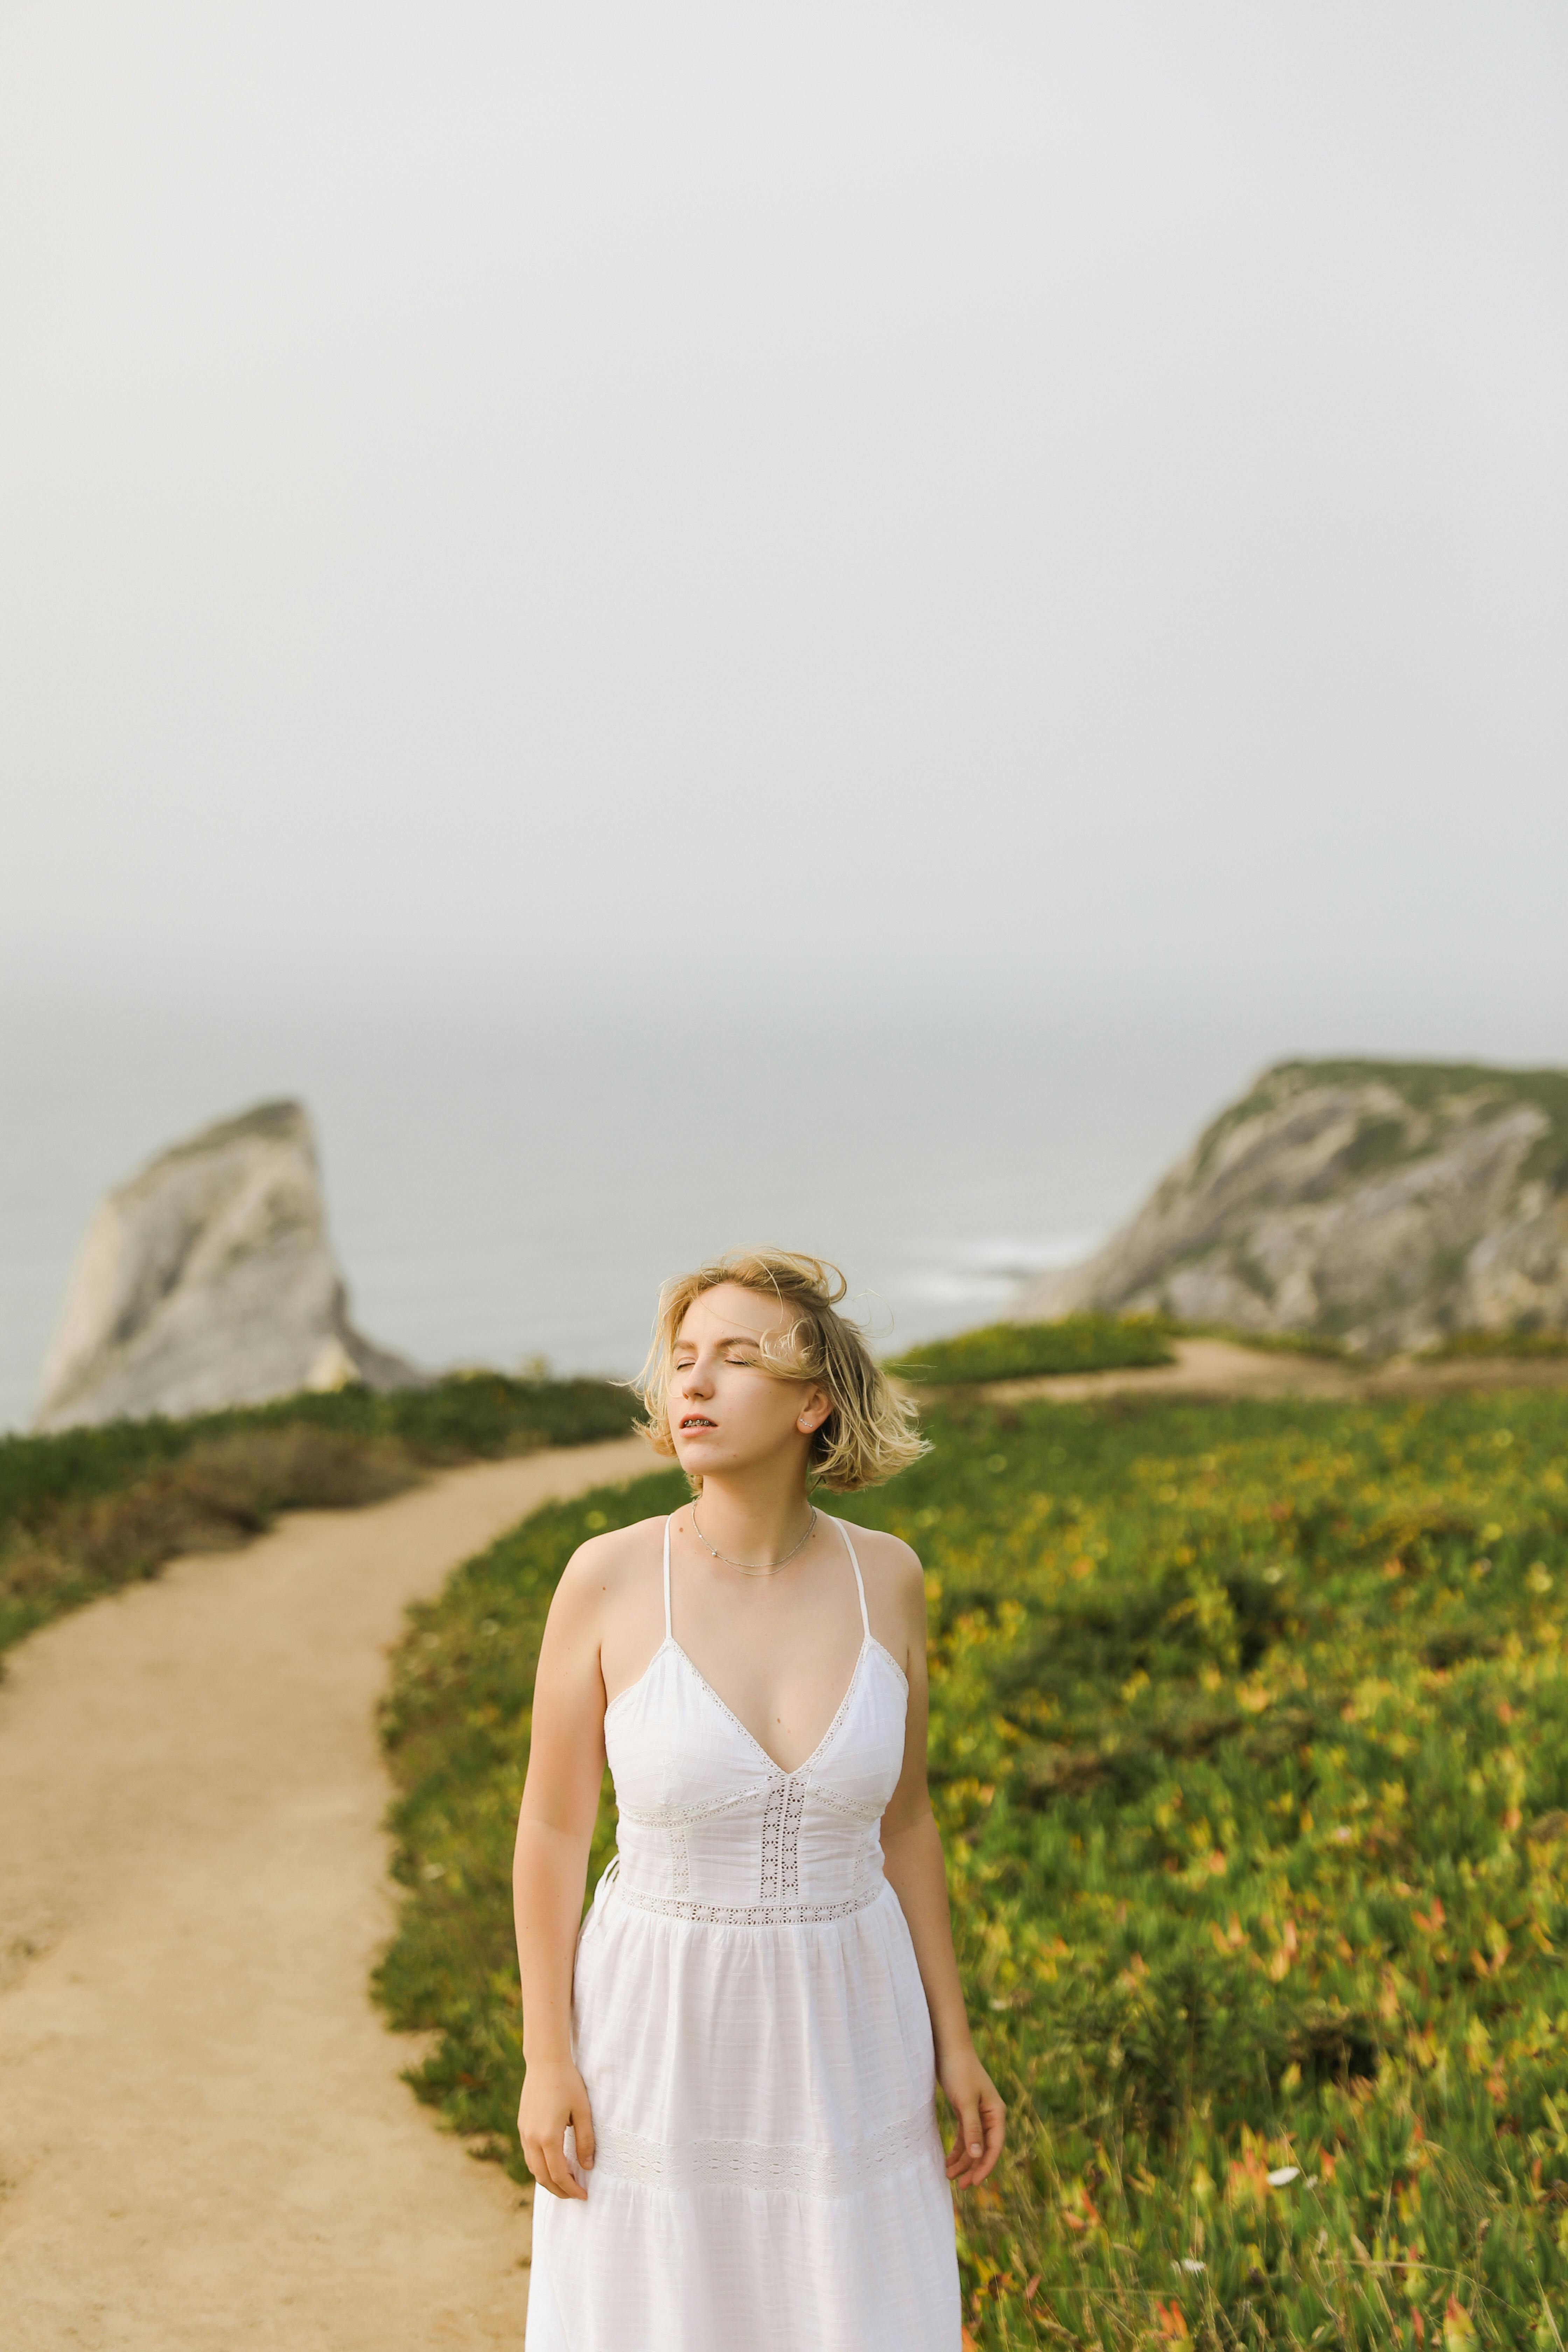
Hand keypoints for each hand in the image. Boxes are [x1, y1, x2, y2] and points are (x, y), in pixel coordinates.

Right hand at [519, 2057, 595, 2199]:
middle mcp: (532, 2138)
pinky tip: (552, 2165)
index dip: (571, 2189)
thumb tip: (587, 2167)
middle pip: (543, 2177)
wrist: (545, 2061)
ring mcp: (524, 2133)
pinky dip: (540, 2167)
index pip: (559, 2174)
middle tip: (576, 2194)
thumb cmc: (568, 2083)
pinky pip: (529, 2156)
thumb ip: (585, 2141)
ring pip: (533, 2168)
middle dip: (559, 2190)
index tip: (584, 2195)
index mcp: (548, 2137)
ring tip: (565, 2184)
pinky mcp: (522, 2126)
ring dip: (548, 2181)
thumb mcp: (583, 2111)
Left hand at [938, 2044, 1004, 2188]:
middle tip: (960, 2185)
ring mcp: (978, 2114)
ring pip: (973, 2144)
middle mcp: (990, 2115)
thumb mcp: (966, 2102)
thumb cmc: (959, 2072)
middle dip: (973, 2168)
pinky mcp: (965, 2111)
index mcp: (996, 2113)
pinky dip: (957, 2149)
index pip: (995, 2147)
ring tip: (949, 2175)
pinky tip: (948, 2160)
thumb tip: (978, 2156)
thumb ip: (972, 2129)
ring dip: (963, 2160)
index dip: (985, 2166)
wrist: (948, 2048)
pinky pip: (964, 2136)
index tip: (973, 2183)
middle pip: (984, 2149)